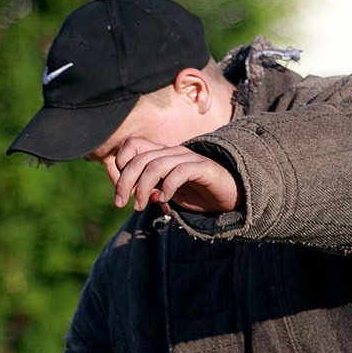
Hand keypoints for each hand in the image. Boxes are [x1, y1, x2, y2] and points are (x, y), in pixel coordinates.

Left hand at [102, 135, 239, 215]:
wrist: (230, 195)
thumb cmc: (198, 193)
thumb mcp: (167, 191)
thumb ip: (150, 189)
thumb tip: (130, 194)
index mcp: (162, 154)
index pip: (132, 145)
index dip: (121, 164)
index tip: (121, 189)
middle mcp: (173, 152)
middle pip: (140, 159)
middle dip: (125, 182)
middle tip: (121, 204)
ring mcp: (188, 158)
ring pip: (156, 165)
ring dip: (143, 188)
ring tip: (140, 207)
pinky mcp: (203, 168)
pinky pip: (180, 172)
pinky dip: (167, 187)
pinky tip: (164, 201)